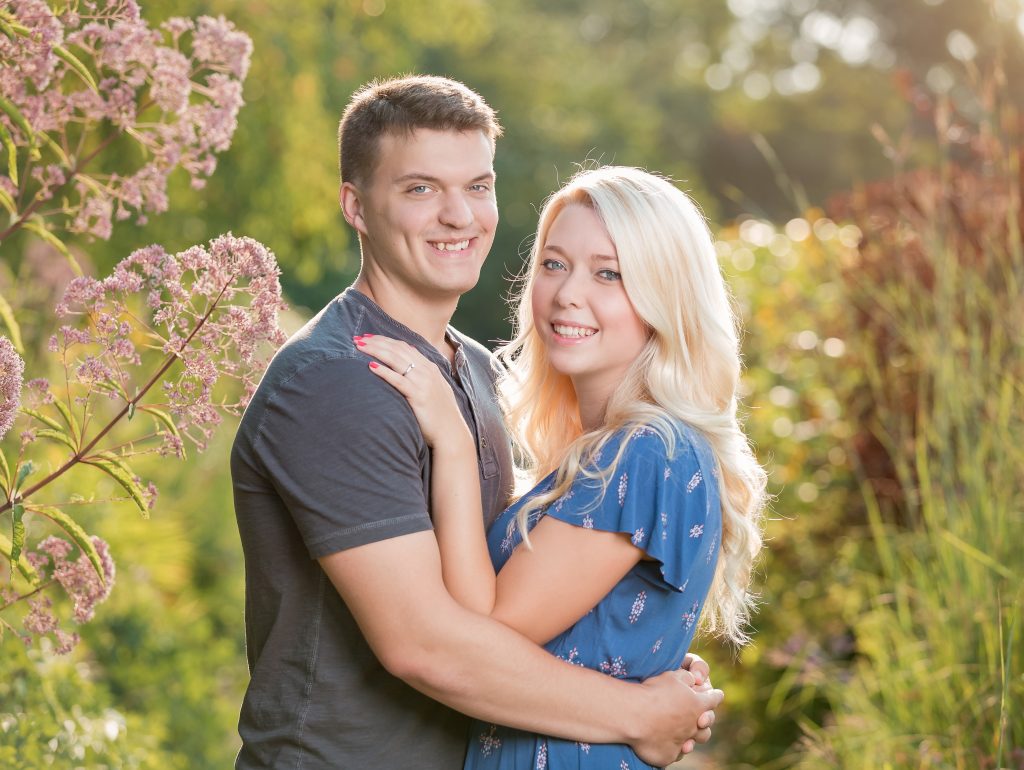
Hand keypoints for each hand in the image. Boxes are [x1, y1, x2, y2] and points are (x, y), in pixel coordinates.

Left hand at [355, 334, 471, 449]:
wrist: (451, 431)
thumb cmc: (440, 413)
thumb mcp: (434, 388)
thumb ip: (422, 374)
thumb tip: (409, 363)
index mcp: (429, 367)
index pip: (403, 346)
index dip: (384, 340)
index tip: (368, 337)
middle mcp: (426, 370)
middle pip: (397, 349)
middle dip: (376, 342)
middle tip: (357, 338)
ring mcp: (423, 382)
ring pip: (396, 360)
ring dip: (376, 351)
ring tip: (359, 347)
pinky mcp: (418, 395)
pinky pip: (398, 380)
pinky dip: (384, 371)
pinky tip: (371, 366)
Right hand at [630, 668, 723, 766]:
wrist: (634, 715)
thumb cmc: (653, 693)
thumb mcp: (673, 676)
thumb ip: (688, 677)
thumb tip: (694, 679)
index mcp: (697, 704)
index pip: (713, 699)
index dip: (715, 695)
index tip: (717, 694)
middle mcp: (693, 725)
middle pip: (706, 724)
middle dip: (705, 719)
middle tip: (699, 717)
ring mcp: (682, 742)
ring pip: (693, 741)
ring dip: (692, 737)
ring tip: (686, 734)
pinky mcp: (668, 755)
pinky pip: (675, 753)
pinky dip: (673, 748)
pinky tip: (666, 743)